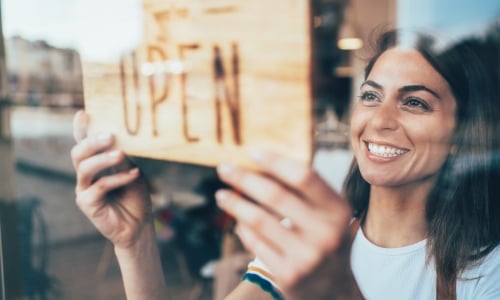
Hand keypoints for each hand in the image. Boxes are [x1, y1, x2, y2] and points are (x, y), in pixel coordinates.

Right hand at [70, 110, 152, 248]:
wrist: (139, 225)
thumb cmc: (135, 196)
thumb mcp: (132, 171)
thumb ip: (123, 157)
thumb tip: (119, 139)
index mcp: (95, 163)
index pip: (84, 143)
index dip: (81, 128)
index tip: (83, 113)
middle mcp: (85, 174)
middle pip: (78, 152)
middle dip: (92, 141)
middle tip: (110, 135)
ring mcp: (84, 189)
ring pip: (85, 168)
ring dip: (103, 159)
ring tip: (120, 153)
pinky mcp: (87, 204)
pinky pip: (100, 186)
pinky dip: (118, 178)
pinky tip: (134, 174)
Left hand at [215, 151, 362, 299]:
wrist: (334, 289)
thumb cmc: (325, 240)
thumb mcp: (328, 215)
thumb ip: (304, 191)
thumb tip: (260, 164)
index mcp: (337, 210)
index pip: (304, 176)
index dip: (275, 161)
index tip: (251, 152)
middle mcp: (326, 233)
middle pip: (275, 194)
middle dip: (244, 178)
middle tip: (223, 168)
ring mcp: (307, 256)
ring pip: (259, 220)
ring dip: (235, 203)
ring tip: (221, 195)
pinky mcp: (289, 275)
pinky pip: (256, 243)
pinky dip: (243, 229)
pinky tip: (237, 221)